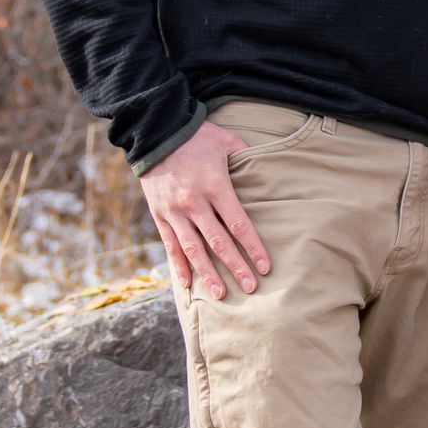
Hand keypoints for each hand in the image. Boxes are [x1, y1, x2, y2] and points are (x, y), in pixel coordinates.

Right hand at [139, 120, 271, 300]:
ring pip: (193, 249)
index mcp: (215, 186)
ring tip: (221, 294)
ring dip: (208, 273)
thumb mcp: (228, 141)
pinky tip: (188, 284)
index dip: (252, 247)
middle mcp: (194, 202)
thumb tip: (271, 168)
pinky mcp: (159, 214)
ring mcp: (174, 211)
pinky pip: (170, 244)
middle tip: (250, 287)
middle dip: (236, 266)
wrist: (156, 132)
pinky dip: (179, 265)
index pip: (238, 224)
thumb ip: (248, 157)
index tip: (265, 266)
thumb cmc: (198, 136)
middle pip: (218, 242)